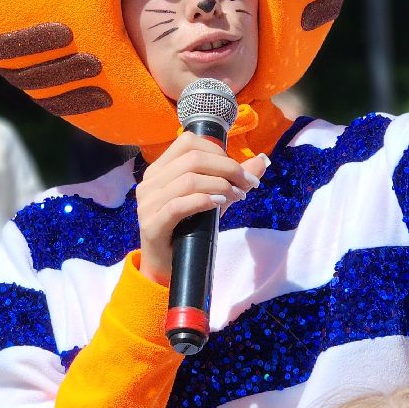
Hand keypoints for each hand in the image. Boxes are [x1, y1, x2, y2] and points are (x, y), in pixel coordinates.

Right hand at [134, 134, 268, 284]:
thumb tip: (261, 161)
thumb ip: (232, 180)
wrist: (167, 265)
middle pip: (192, 159)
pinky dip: (203, 201)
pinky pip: (178, 205)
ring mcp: (148, 203)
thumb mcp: (213, 199)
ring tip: (237, 196)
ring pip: (188, 180)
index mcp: (161, 169)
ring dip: (220, 185)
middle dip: (227, 168)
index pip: (188, 142)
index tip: (241, 170)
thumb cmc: (188, 229)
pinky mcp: (151, 224)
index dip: (218, 151)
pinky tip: (220, 204)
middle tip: (247, 184)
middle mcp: (150, 181)